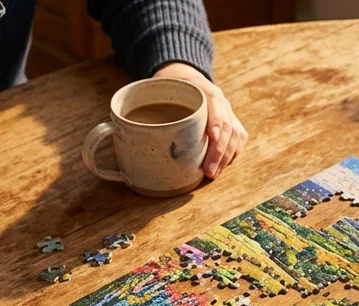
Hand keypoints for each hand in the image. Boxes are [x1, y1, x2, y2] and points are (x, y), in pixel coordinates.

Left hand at [152, 63, 247, 179]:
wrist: (185, 78)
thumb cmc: (168, 87)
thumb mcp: (156, 86)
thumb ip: (145, 102)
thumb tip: (121, 126)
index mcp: (203, 88)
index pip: (215, 104)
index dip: (216, 122)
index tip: (212, 138)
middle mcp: (220, 101)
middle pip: (228, 126)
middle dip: (219, 152)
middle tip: (208, 172)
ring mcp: (228, 112)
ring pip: (236, 136)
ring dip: (226, 158)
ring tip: (213, 175)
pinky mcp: (232, 123)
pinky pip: (238, 140)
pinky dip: (232, 155)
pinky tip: (221, 167)